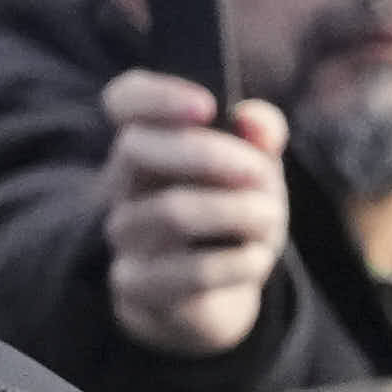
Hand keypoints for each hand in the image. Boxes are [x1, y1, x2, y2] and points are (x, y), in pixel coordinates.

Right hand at [100, 70, 291, 357]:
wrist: (218, 296)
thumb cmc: (232, 217)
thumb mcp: (256, 169)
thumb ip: (261, 134)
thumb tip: (256, 122)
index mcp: (147, 142)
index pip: (123, 100)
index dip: (157, 95)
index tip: (208, 105)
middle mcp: (122, 186)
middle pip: (137, 149)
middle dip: (208, 155)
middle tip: (258, 173)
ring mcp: (124, 238)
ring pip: (172, 212)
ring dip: (238, 212)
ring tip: (269, 219)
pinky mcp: (137, 288)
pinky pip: (192, 271)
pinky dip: (240, 261)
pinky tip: (256, 258)